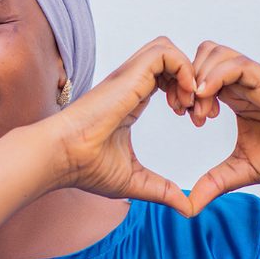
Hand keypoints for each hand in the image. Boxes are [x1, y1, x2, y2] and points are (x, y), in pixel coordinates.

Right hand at [47, 36, 196, 216]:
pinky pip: (166, 53)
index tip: (192, 120)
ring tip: (190, 104)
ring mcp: (129, 77)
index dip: (186, 93)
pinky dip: (183, 70)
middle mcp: (131, 84)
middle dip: (193, 80)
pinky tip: (183, 99)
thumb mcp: (136, 181)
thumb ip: (163, 191)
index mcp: (132, 100)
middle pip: (169, 59)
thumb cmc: (86, 168)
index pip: (165, 78)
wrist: (63, 157)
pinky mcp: (130, 75)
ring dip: (188, 73)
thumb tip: (187, 209)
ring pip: (168, 49)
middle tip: (196, 112)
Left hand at [176, 41, 259, 214]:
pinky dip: (215, 77)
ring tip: (200, 112)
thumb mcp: (241, 170)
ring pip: (216, 53)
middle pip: (204, 54)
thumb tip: (188, 206)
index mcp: (237, 96)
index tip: (184, 115)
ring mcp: (257, 79)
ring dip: (199, 78)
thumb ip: (213, 183)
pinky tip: (207, 101)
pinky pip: (236, 65)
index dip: (185, 90)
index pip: (201, 73)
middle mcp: (245, 82)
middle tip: (187, 111)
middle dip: (187, 79)